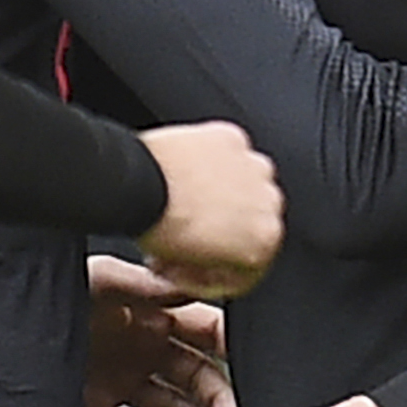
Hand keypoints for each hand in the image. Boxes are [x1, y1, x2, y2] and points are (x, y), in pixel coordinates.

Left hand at [85, 254, 239, 406]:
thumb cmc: (48, 290)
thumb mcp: (98, 279)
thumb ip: (144, 284)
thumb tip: (188, 281)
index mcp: (149, 312)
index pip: (204, 332)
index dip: (229, 349)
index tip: (252, 368)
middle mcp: (140, 348)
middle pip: (195, 379)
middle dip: (219, 402)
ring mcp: (118, 381)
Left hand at [134, 121, 281, 300]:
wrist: (136, 185)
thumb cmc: (158, 227)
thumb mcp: (187, 268)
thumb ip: (210, 269)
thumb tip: (208, 263)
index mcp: (264, 239)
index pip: (253, 261)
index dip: (222, 266)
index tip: (201, 263)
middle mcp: (269, 201)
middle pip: (252, 217)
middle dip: (226, 225)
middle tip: (192, 229)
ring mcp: (252, 165)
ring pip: (245, 180)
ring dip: (224, 188)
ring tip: (188, 196)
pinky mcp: (232, 138)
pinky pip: (226, 152)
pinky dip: (210, 159)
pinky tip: (185, 169)